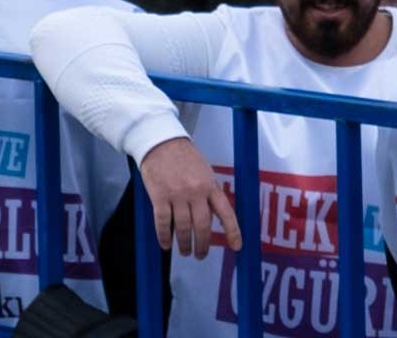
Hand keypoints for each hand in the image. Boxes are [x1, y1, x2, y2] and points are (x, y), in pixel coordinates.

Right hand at [138, 138, 240, 257]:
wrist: (161, 142)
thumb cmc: (184, 156)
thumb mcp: (204, 171)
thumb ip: (208, 193)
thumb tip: (210, 218)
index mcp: (210, 185)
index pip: (226, 212)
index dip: (233, 231)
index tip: (237, 246)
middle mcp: (196, 192)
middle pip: (203, 226)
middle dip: (202, 245)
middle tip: (200, 255)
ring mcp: (177, 194)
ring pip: (183, 228)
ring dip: (184, 244)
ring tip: (184, 251)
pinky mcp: (160, 196)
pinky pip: (163, 222)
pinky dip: (164, 237)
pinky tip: (165, 244)